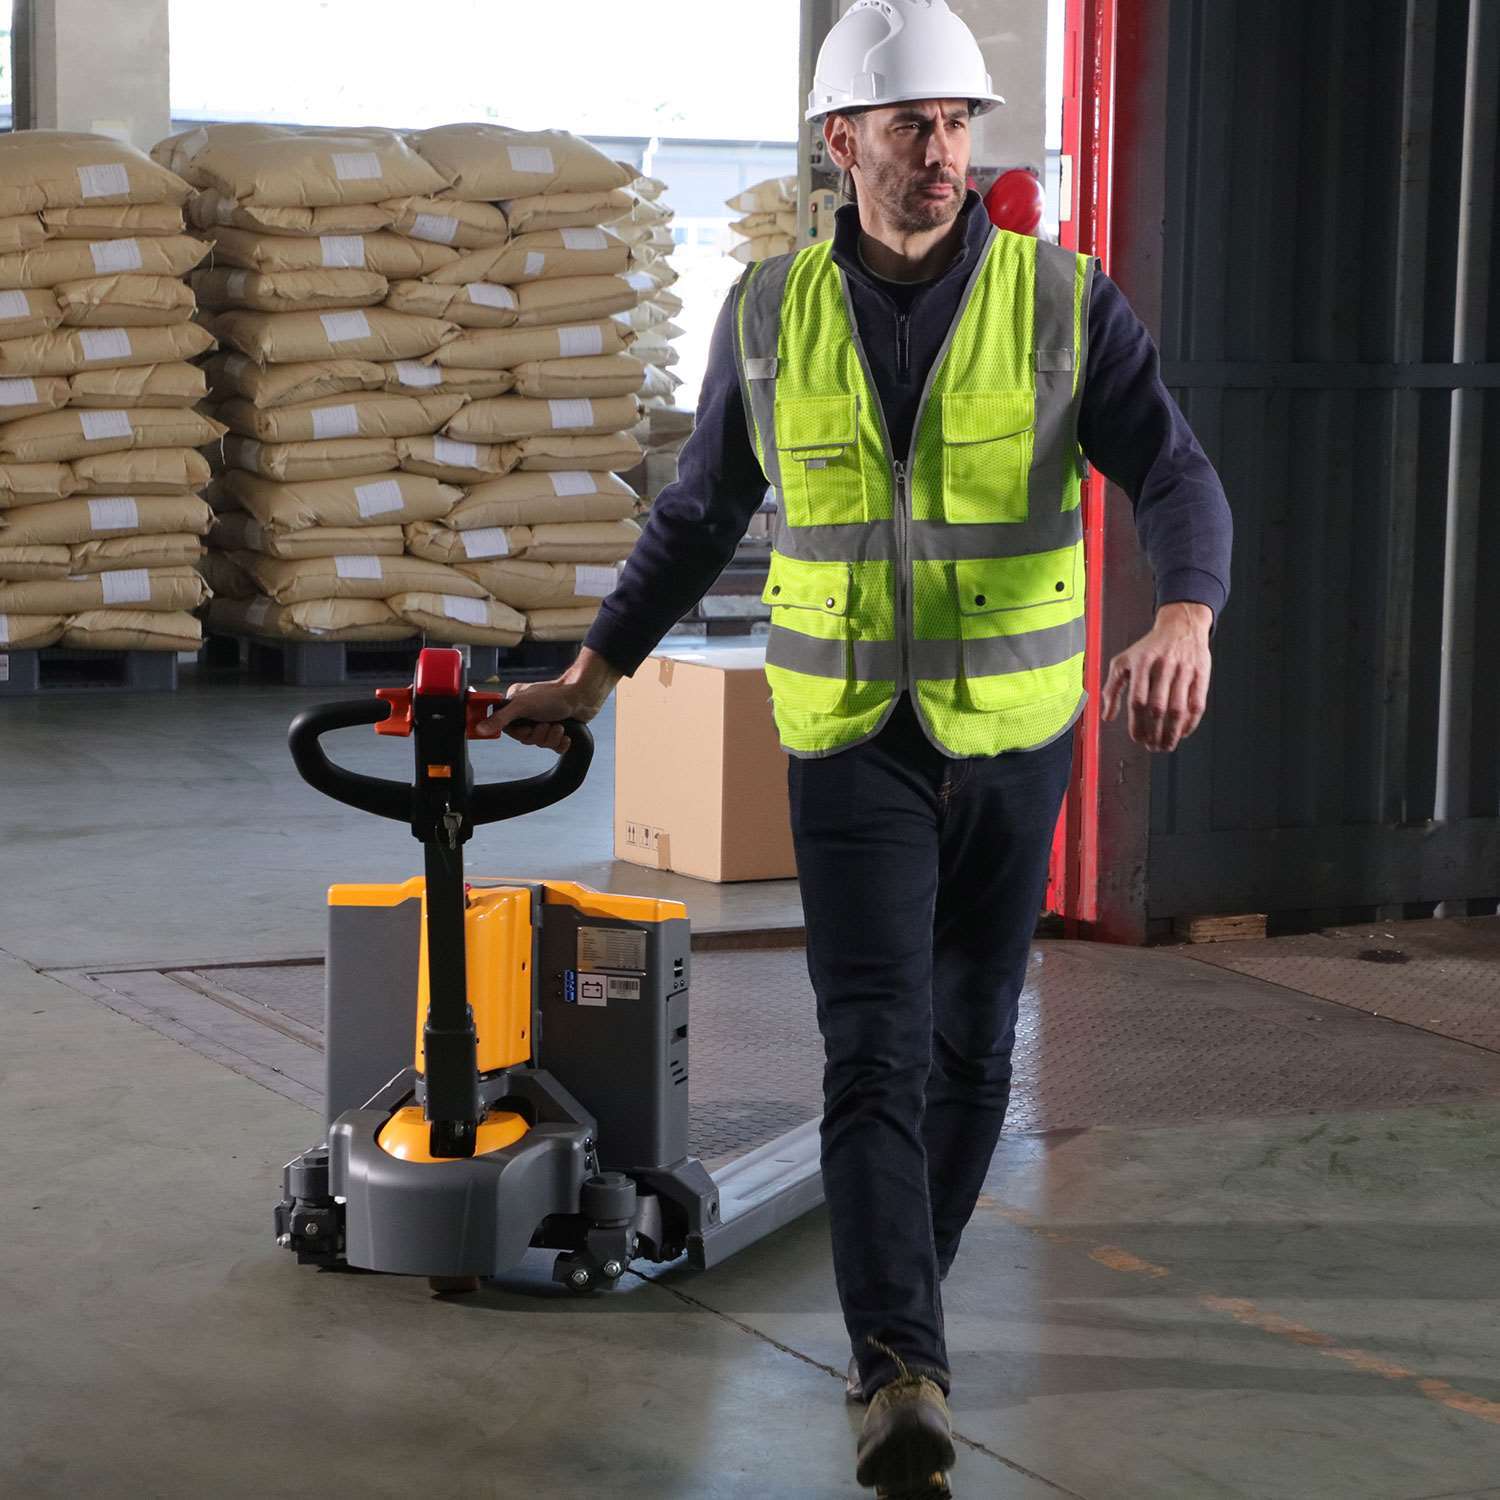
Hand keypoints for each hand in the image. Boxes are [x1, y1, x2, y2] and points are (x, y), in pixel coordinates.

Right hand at [470, 647, 620, 753]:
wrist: (583, 696)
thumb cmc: (553, 695)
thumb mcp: (522, 706)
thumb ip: (500, 718)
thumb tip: (479, 729)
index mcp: (516, 706)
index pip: (509, 730)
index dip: (520, 733)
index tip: (527, 727)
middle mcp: (528, 714)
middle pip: (526, 739)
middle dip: (539, 734)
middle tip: (547, 723)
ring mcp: (543, 721)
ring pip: (541, 743)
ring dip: (552, 736)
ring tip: (559, 724)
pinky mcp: (558, 730)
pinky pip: (555, 747)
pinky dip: (562, 742)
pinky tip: (566, 733)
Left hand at [1101, 602, 1212, 751]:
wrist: (1181, 625)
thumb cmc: (1148, 648)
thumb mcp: (1123, 661)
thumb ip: (1112, 688)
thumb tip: (1106, 717)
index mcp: (1142, 663)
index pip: (1138, 700)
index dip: (1137, 724)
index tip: (1137, 739)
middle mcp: (1163, 666)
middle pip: (1158, 708)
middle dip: (1155, 733)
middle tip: (1152, 747)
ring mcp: (1184, 670)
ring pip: (1179, 709)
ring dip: (1172, 733)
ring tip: (1166, 746)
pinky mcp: (1201, 674)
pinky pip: (1197, 704)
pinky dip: (1190, 723)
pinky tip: (1182, 733)